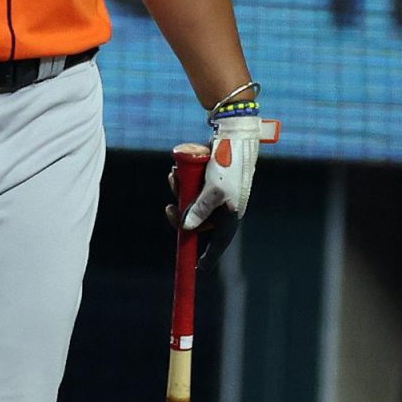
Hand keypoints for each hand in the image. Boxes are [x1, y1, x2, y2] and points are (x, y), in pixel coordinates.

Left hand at [173, 102, 279, 269]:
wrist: (232, 134)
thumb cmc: (227, 163)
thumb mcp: (212, 189)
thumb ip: (199, 209)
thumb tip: (185, 227)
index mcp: (231, 214)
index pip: (219, 242)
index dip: (208, 256)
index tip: (196, 268)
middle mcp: (224, 206)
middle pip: (198, 220)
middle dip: (182, 213)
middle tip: (169, 208)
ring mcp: (216, 192)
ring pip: (191, 201)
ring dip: (179, 191)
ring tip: (174, 177)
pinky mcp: (209, 179)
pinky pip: (190, 186)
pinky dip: (182, 180)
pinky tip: (176, 169)